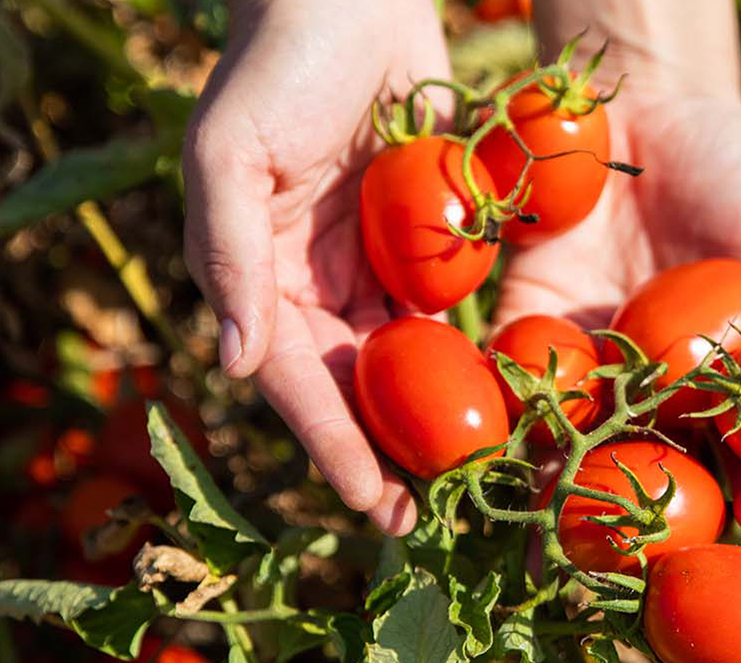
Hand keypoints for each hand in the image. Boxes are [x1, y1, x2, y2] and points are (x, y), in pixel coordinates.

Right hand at [183, 0, 447, 535]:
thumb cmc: (277, 62)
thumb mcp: (230, 150)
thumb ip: (228, 255)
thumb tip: (237, 367)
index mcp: (258, 275)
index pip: (295, 378)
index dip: (329, 442)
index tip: (368, 503)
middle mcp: (312, 282)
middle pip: (354, 386)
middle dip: (386, 455)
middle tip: (432, 522)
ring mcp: (373, 263)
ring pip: (406, 361)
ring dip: (434, 422)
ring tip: (477, 483)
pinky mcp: (428, 237)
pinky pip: (451, 308)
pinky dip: (473, 354)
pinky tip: (512, 401)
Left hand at [496, 2, 740, 533]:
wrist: (651, 102)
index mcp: (727, 384)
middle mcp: (658, 390)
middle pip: (660, 466)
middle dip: (660, 511)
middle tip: (661, 546)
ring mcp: (593, 363)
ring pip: (587, 439)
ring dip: (578, 482)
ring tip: (576, 515)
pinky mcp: (527, 323)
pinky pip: (518, 377)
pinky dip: (514, 410)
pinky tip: (515, 439)